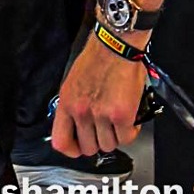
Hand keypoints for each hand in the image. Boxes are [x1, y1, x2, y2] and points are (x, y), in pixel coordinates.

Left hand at [51, 30, 145, 155]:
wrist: (117, 44)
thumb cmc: (98, 57)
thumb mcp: (73, 82)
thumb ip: (74, 105)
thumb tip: (79, 125)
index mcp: (67, 103)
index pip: (61, 142)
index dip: (72, 149)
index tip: (79, 147)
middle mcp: (81, 112)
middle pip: (89, 148)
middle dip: (99, 141)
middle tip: (106, 129)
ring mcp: (101, 115)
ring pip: (108, 145)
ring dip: (116, 136)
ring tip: (119, 121)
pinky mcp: (122, 115)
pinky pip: (126, 138)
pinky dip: (131, 131)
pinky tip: (131, 119)